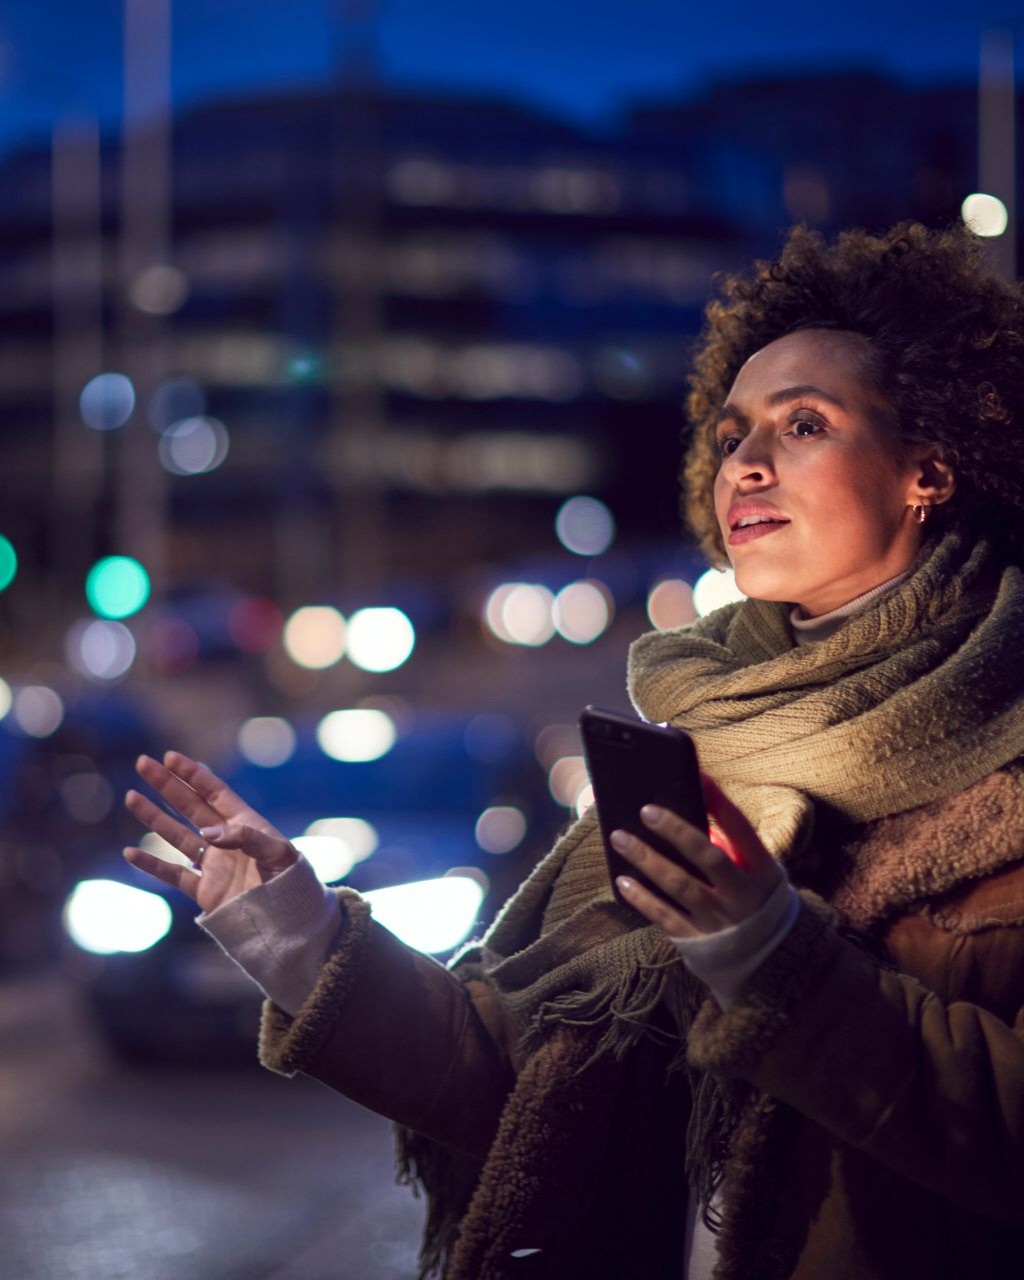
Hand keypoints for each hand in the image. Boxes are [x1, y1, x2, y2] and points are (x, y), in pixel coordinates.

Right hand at [124, 751, 298, 913]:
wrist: (289, 921)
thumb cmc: (291, 881)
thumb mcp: (278, 852)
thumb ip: (246, 837)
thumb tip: (207, 834)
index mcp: (245, 823)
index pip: (214, 792)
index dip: (193, 774)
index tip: (170, 757)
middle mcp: (225, 840)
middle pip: (189, 806)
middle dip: (166, 785)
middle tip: (143, 763)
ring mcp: (213, 864)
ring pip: (176, 835)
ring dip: (154, 816)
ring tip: (132, 796)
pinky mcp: (204, 891)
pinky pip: (173, 874)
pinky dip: (151, 865)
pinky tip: (130, 853)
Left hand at [611, 774, 781, 937]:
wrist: (769, 960)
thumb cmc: (754, 900)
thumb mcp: (757, 873)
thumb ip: (732, 846)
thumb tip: (690, 811)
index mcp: (761, 871)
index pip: (742, 830)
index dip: (721, 803)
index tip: (698, 778)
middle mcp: (742, 895)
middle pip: (708, 857)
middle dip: (677, 831)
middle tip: (646, 810)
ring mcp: (720, 921)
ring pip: (679, 885)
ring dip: (647, 860)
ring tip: (620, 838)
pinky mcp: (698, 941)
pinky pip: (665, 916)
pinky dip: (642, 898)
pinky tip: (623, 880)